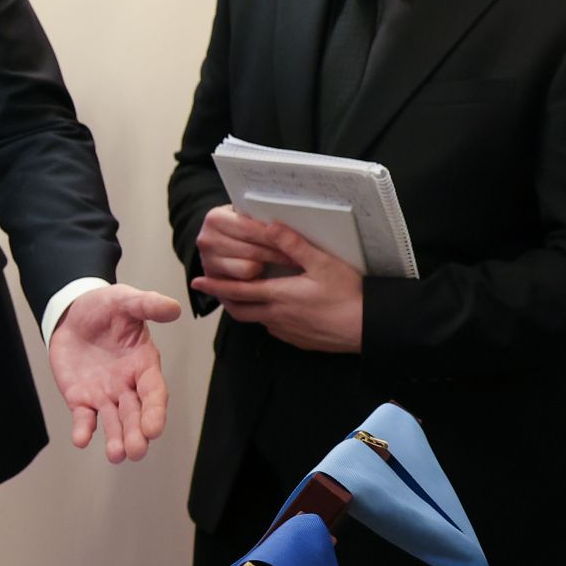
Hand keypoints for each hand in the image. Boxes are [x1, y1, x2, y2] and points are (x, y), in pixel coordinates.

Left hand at [47, 284, 182, 462]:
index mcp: (144, 364)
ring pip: (114, 422)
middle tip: (135, 451)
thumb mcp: (125, 300)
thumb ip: (147, 305)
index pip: (153, 392)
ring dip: (116, 439)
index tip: (153, 430)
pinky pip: (84, 418)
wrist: (71, 313)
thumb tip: (173, 308)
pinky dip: (83, 430)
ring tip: (116, 455)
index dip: (155, 411)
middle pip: (135, 414)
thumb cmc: (105, 308)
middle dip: (136, 433)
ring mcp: (105, 394)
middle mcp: (127, 385)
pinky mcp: (81, 398)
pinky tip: (81, 439)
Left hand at [193, 224, 363, 352]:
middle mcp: (277, 317)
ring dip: (246, 309)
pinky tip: (275, 310)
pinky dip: (267, 318)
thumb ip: (293, 244)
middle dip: (224, 299)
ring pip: (257, 320)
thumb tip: (269, 225)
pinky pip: (275, 329)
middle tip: (214, 291)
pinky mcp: (300, 340)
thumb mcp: (322, 263)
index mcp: (278, 296)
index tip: (196, 282)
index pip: (237, 291)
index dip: (215, 287)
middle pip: (240, 310)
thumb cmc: (349, 295)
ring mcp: (288, 332)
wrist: (369, 329)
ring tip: (241, 298)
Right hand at [194, 205, 295, 284]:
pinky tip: (271, 275)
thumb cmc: (242, 226)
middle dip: (279, 254)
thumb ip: (260, 216)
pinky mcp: (213, 281)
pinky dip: (258, 281)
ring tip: (288, 264)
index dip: (277, 236)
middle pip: (252, 250)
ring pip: (249, 269)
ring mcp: (207, 262)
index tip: (299, 241)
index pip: (251, 229)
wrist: (221, 241)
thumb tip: (290, 220)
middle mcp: (206, 240)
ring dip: (270, 268)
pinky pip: (243, 285)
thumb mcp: (247, 215)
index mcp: (215, 218)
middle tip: (301, 258)